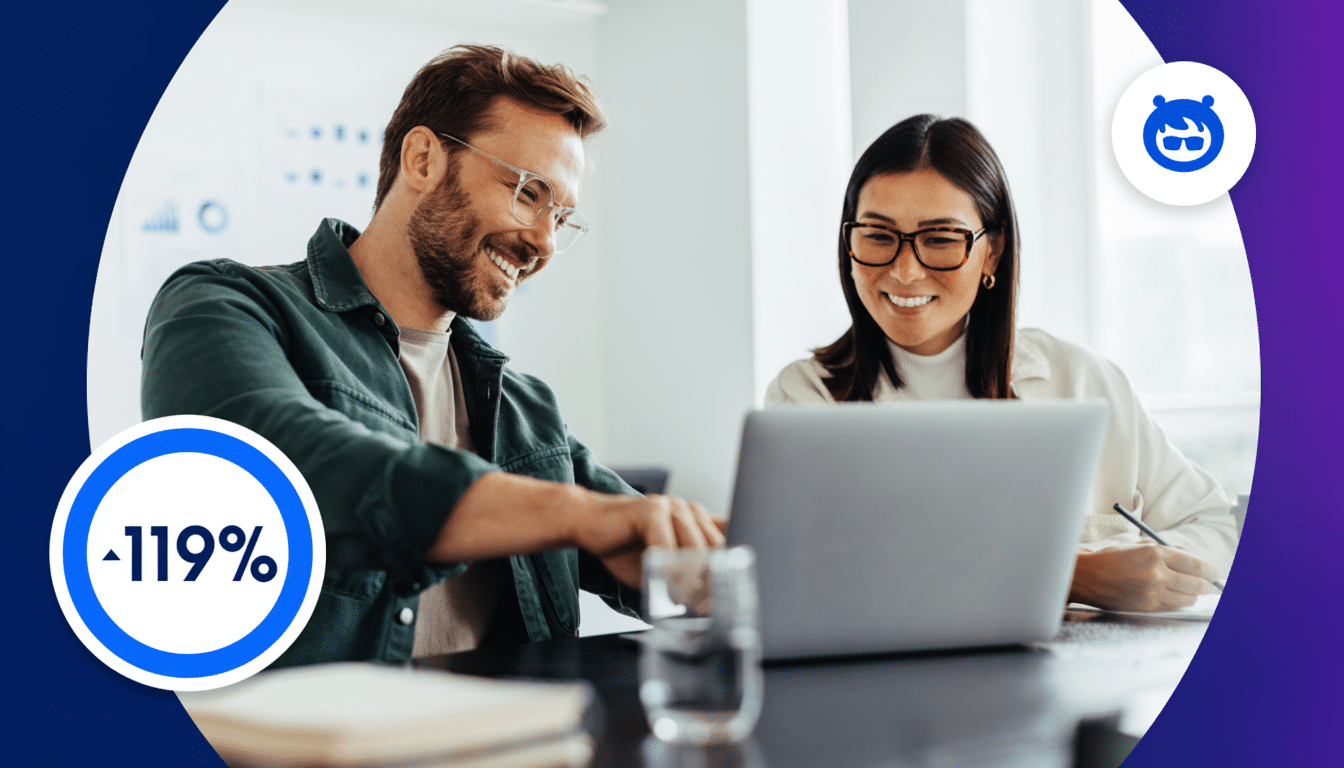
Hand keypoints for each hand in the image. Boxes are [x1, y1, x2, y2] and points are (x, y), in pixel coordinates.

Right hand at [570, 493, 725, 588]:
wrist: (586, 523)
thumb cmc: (624, 546)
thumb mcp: (662, 564)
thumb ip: (686, 575)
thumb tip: (709, 603)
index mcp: (697, 519)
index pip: (729, 539)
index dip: (732, 567)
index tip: (729, 594)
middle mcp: (689, 509)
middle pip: (716, 548)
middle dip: (713, 580)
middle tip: (706, 607)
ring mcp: (671, 506)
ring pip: (695, 548)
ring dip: (691, 580)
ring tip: (686, 602)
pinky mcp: (651, 510)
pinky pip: (667, 546)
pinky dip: (667, 571)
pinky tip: (664, 586)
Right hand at [1069, 542, 1219, 611]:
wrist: (1085, 576)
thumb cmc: (1110, 558)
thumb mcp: (1138, 546)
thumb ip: (1167, 550)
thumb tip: (1191, 557)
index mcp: (1155, 553)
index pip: (1195, 564)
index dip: (1210, 570)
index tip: (1214, 573)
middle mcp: (1156, 573)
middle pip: (1197, 584)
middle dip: (1206, 585)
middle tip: (1207, 584)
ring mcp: (1152, 593)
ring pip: (1188, 599)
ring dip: (1193, 595)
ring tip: (1190, 591)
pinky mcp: (1146, 607)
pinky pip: (1173, 607)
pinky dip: (1177, 602)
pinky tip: (1173, 596)